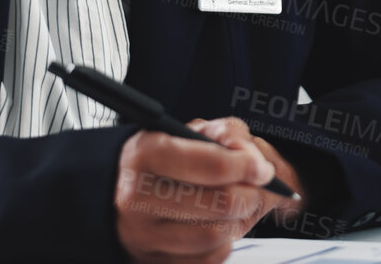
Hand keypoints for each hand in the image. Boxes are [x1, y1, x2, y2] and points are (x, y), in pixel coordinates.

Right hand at [114, 116, 302, 263]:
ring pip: (216, 235)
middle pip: (221, 203)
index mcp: (147, 154)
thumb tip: (258, 166)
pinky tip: (217, 224)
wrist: (119, 189)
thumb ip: (230, 136)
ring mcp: (144, 234)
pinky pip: (208, 258)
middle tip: (256, 188)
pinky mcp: (154, 261)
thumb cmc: (163, 158)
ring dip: (240, 221)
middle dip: (251, 195)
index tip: (262, 169)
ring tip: (239, 206)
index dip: (248, 167)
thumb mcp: (192, 130)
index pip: (214, 165)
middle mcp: (138, 197)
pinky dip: (224, 243)